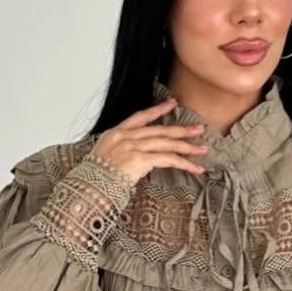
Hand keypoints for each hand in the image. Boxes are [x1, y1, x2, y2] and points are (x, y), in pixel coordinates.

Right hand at [91, 97, 208, 184]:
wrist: (88, 186)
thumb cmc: (94, 178)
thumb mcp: (103, 159)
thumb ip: (119, 153)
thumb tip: (133, 159)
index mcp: (116, 134)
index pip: (140, 116)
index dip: (157, 110)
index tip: (172, 103)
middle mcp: (126, 137)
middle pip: (159, 130)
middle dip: (181, 130)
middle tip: (199, 129)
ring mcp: (133, 147)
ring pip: (167, 144)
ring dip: (187, 147)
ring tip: (202, 149)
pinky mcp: (140, 159)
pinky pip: (168, 159)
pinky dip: (183, 163)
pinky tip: (194, 167)